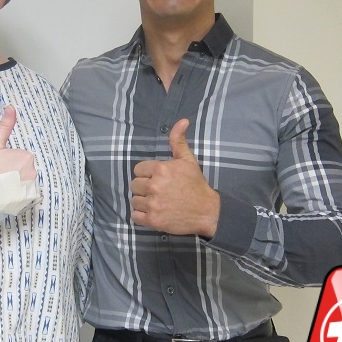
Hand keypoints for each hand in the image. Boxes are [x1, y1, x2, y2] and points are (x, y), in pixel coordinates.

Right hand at [0, 105, 36, 214]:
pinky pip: (25, 195)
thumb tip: (11, 107)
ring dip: (16, 183)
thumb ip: (5, 125)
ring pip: (25, 182)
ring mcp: (31, 188)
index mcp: (27, 156)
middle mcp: (33, 172)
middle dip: (14, 172)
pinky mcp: (26, 201)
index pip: (22, 158)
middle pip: (25, 170)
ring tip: (0, 186)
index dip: (9, 162)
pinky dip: (18, 194)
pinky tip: (5, 194)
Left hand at [130, 119, 219, 236]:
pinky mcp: (153, 220)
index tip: (158, 179)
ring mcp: (153, 204)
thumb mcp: (187, 160)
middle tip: (158, 192)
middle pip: (134, 185)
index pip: (138, 170)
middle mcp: (155, 185)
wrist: (207, 211)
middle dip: (144, 188)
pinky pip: (135, 216)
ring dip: (143, 202)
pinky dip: (141, 216)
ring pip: (134, 201)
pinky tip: (153, 213)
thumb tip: (182, 120)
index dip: (147, 174)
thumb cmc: (196, 185)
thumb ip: (178, 140)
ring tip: (157, 202)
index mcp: (161, 169)